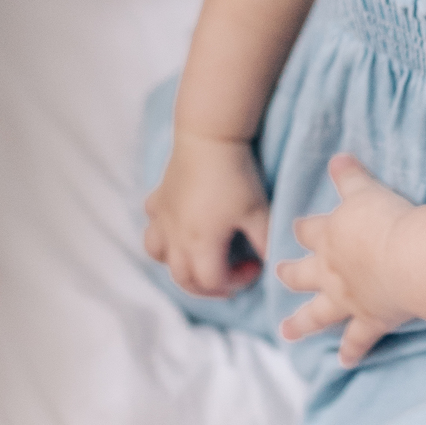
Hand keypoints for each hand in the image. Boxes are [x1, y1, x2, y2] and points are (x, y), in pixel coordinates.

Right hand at [144, 131, 269, 297]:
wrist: (210, 137)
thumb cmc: (236, 176)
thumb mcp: (259, 212)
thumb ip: (266, 242)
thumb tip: (273, 264)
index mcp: (200, 245)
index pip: (213, 282)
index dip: (237, 282)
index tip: (255, 266)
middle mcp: (175, 238)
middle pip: (183, 279)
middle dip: (208, 287)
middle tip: (230, 277)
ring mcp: (162, 219)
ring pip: (159, 256)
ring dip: (178, 266)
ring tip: (199, 260)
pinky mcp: (157, 200)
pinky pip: (152, 226)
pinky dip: (162, 235)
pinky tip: (178, 227)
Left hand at [276, 154, 413, 365]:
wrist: (407, 259)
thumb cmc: (388, 220)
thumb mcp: (366, 190)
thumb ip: (351, 175)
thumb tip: (337, 157)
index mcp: (331, 237)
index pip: (309, 231)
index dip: (303, 229)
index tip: (296, 228)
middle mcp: (332, 271)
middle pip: (303, 274)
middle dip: (291, 275)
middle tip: (279, 275)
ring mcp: (348, 299)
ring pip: (317, 314)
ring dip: (301, 323)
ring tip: (286, 332)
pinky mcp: (369, 320)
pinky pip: (357, 340)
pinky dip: (351, 351)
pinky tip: (344, 362)